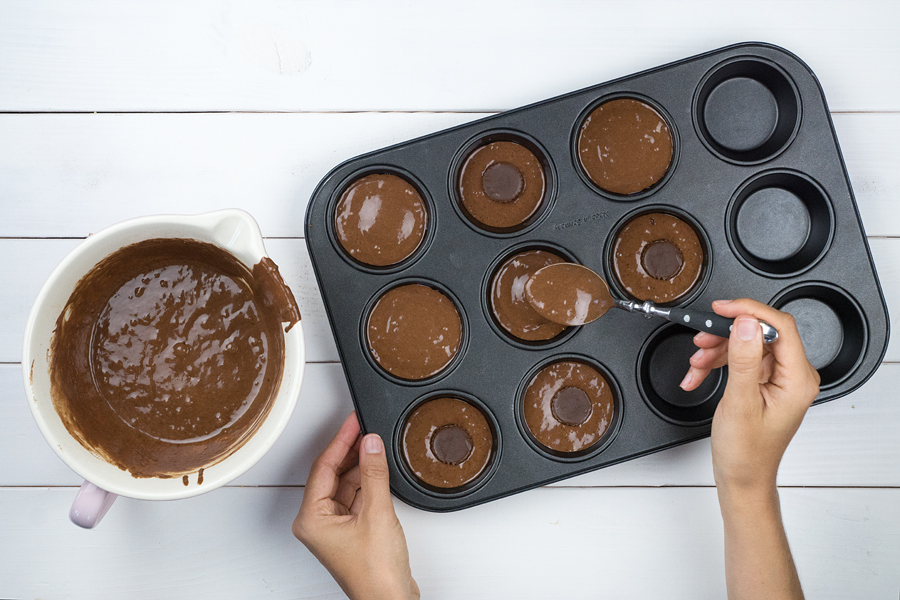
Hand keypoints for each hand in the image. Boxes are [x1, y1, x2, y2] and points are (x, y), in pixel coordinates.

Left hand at [292, 412, 419, 599]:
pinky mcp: (351, 531)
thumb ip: (374, 473)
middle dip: (350, 451)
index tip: (353, 422)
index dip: (340, 441)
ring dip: (360, 466)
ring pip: (345, 484)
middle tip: (365, 427)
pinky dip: (367, 482)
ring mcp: (334, 527)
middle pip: (331, 474)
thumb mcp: (376, 513)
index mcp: (311, 519)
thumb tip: (370, 443)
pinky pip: (355, 496)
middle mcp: (317, 522)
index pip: (322, 468)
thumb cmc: (375, 573)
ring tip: (374, 444)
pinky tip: (378, 468)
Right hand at [684, 300, 817, 598]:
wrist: (742, 478)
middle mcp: (794, 376)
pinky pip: (740, 360)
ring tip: (696, 364)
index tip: (722, 309)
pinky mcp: (765, 383)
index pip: (779, 327)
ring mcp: (779, 379)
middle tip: (702, 337)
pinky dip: (717, 364)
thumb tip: (745, 324)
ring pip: (746, 345)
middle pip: (760, 334)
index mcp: (798, 379)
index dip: (750, 312)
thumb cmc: (746, 452)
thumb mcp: (740, 402)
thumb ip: (743, 359)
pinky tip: (697, 375)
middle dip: (725, 335)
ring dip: (716, 350)